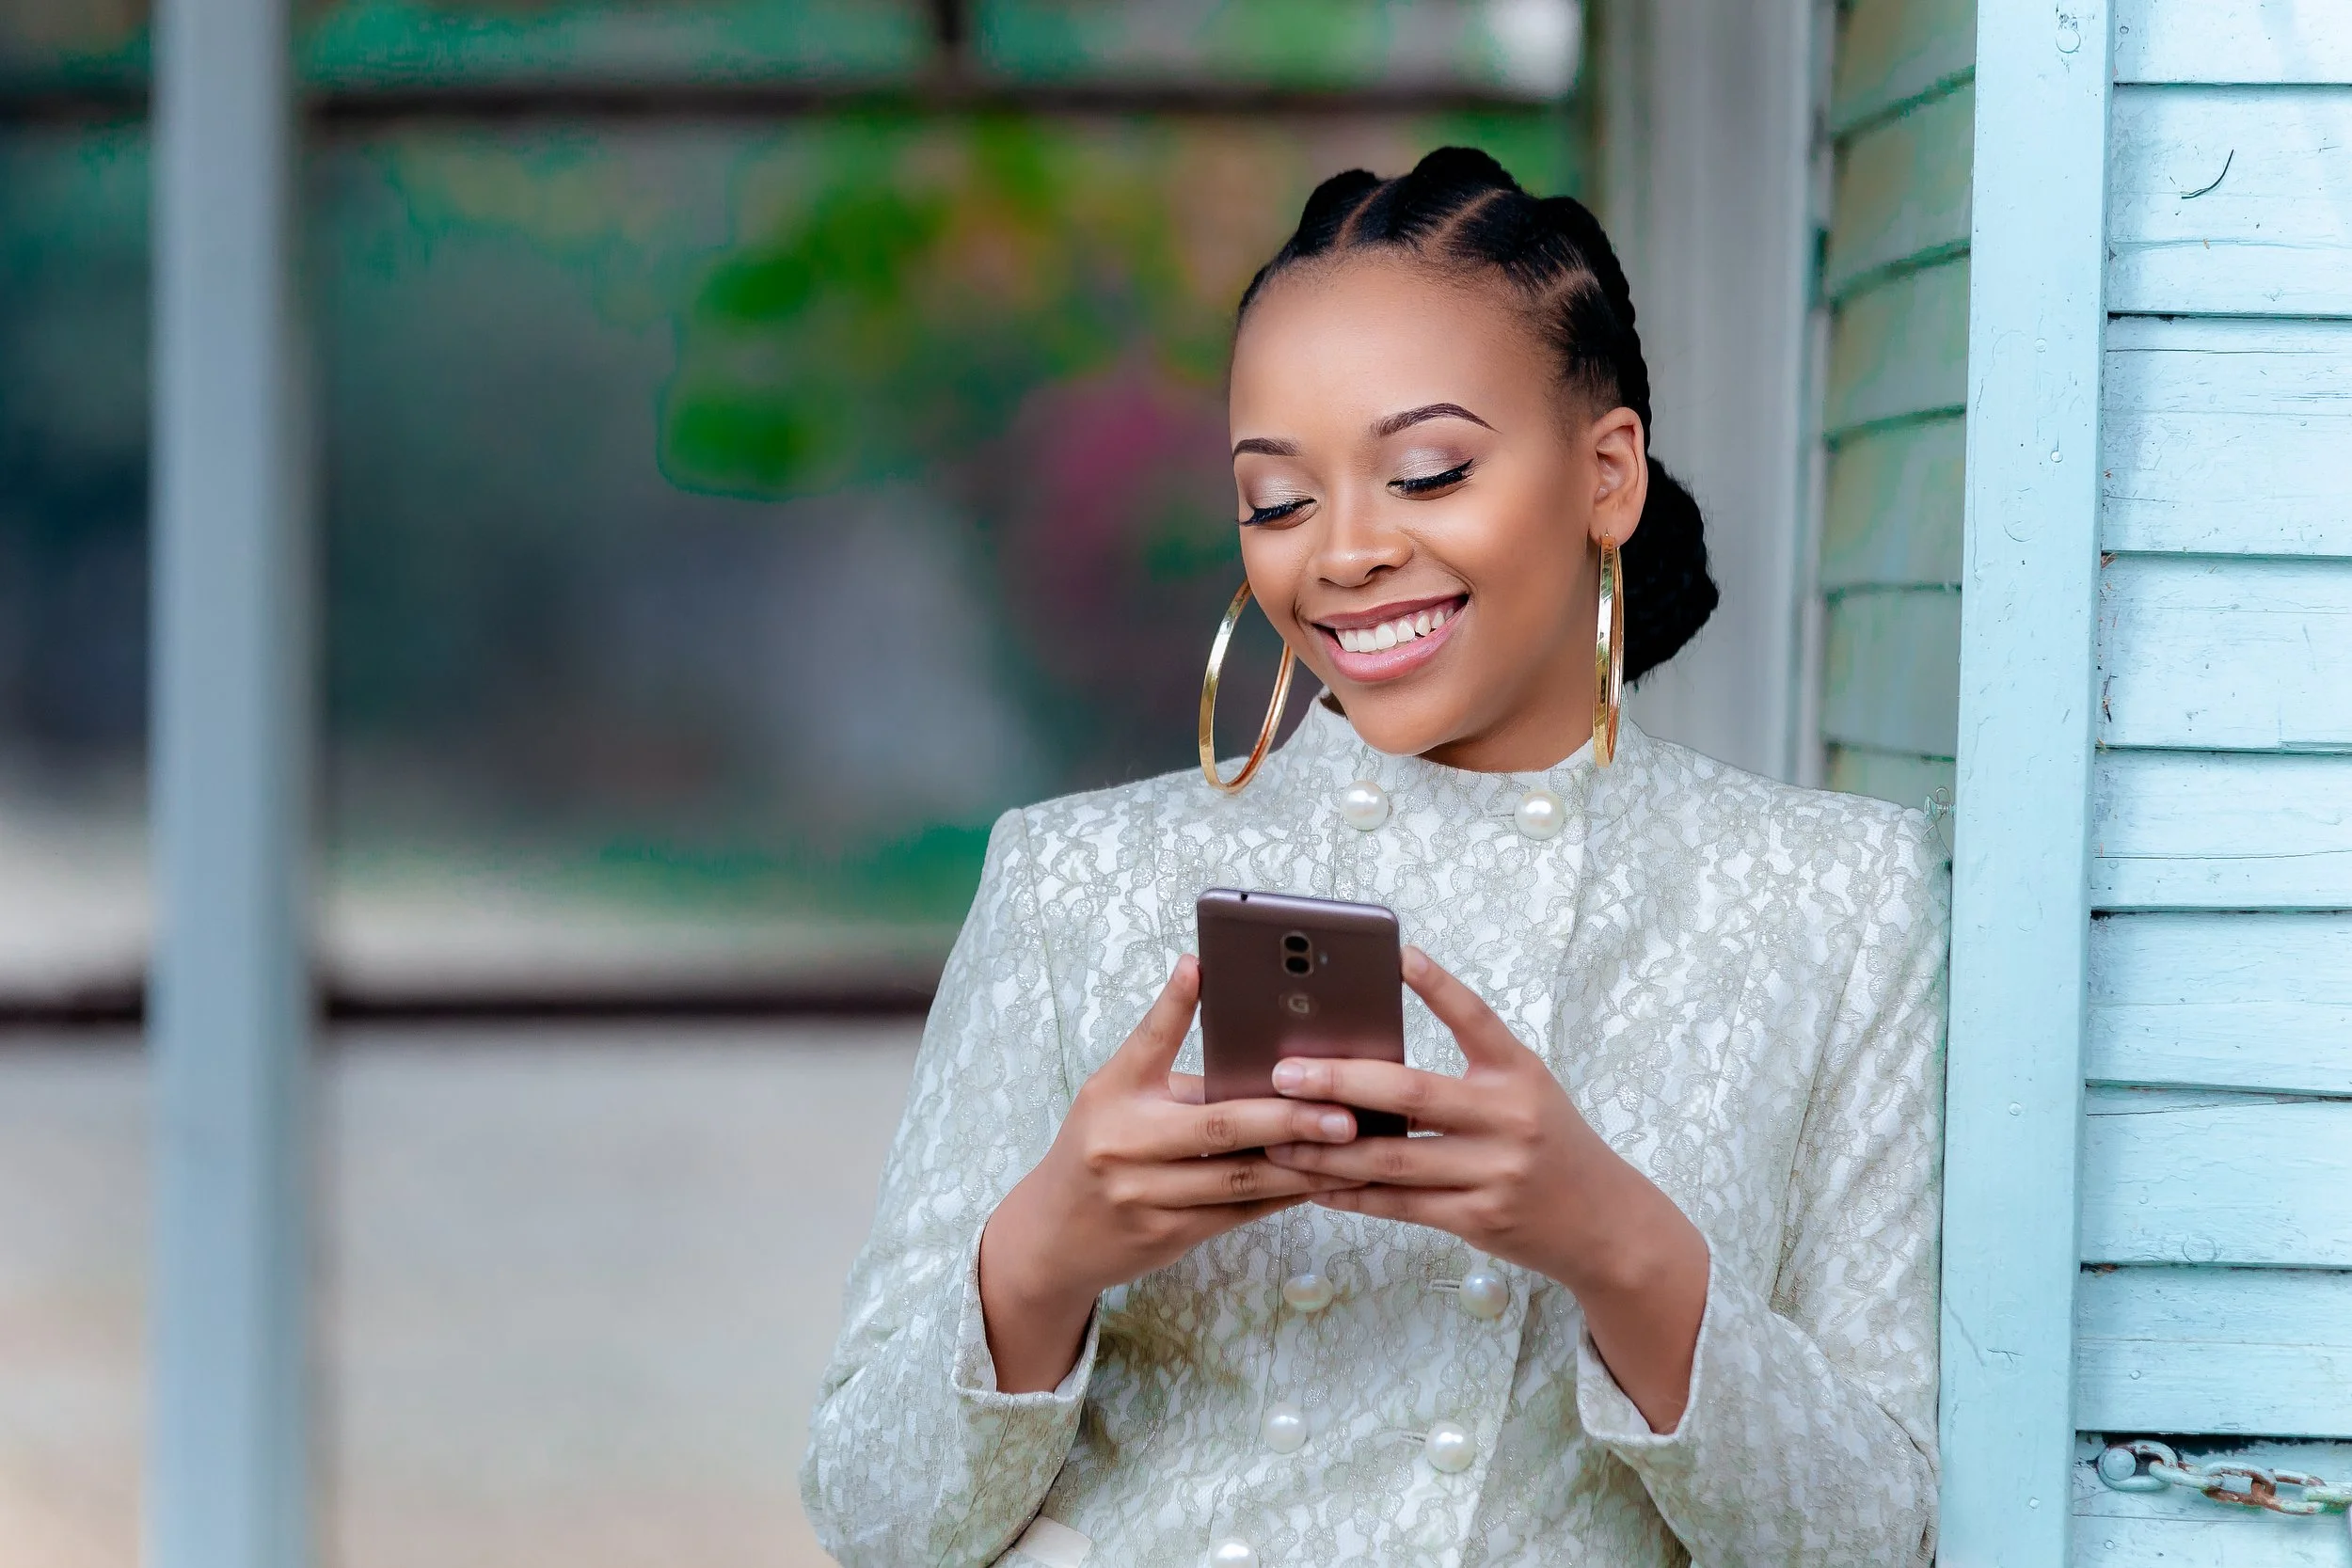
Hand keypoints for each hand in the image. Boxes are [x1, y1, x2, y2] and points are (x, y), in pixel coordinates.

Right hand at [978, 955, 1367, 1392]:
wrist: (1053, 1236)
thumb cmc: (1097, 1148)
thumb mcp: (1113, 1093)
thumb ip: (1164, 1062)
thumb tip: (1240, 1029)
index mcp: (1113, 1095)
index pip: (1147, 1041)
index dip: (1173, 1004)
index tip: (1203, 966)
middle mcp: (1126, 1145)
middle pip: (1218, 1128)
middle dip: (1289, 1118)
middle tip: (1345, 1111)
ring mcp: (1147, 1197)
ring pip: (1239, 1179)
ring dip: (1302, 1164)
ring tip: (1353, 1148)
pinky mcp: (1169, 1236)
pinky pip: (1238, 1212)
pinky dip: (1282, 1195)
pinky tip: (1321, 1179)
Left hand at [1263, 945, 1709, 1430]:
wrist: (1605, 1223)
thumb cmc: (1549, 1144)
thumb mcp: (1525, 1091)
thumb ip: (1468, 1068)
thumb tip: (1377, 1049)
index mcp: (1520, 1074)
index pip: (1476, 1018)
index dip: (1437, 986)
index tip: (1398, 955)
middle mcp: (1510, 1119)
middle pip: (1411, 1094)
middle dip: (1340, 1081)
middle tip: (1284, 1073)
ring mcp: (1495, 1173)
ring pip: (1393, 1158)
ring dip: (1327, 1150)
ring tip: (1276, 1137)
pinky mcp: (1479, 1219)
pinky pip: (1401, 1205)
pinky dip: (1352, 1195)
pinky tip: (1313, 1185)